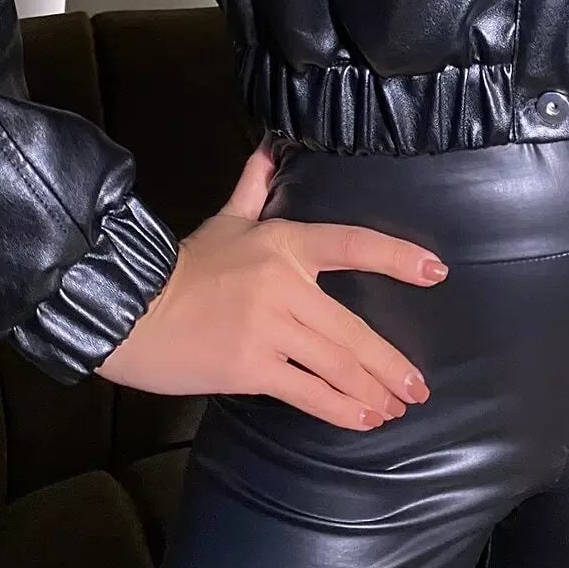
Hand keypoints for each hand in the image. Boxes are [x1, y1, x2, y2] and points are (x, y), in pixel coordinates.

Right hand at [93, 138, 446, 428]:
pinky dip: (339, 408)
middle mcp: (285, 283)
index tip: (436, 272)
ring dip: (373, 388)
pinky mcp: (251, 366)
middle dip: (390, 362)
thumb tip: (271, 148)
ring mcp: (269, 327)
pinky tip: (364, 419)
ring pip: (336, 362)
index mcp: (284, 241)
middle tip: (418, 386)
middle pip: (352, 327)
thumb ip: (254, 186)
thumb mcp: (225, 220)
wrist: (132, 307)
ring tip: (397, 406)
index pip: (352, 244)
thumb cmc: (184, 265)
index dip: (396, 257)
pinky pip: (306, 390)